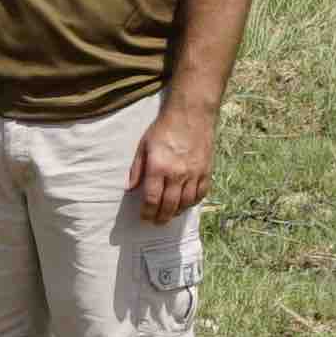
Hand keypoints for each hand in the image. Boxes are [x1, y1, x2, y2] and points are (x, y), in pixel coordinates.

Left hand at [130, 99, 217, 222]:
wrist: (191, 114)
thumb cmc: (165, 127)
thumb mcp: (144, 145)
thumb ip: (137, 168)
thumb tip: (129, 188)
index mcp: (158, 167)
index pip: (151, 199)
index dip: (147, 212)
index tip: (144, 217)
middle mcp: (177, 174)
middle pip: (169, 206)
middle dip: (161, 218)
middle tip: (156, 222)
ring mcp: (194, 174)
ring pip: (185, 203)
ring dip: (176, 213)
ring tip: (170, 215)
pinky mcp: (206, 171)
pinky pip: (200, 194)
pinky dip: (193, 202)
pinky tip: (186, 204)